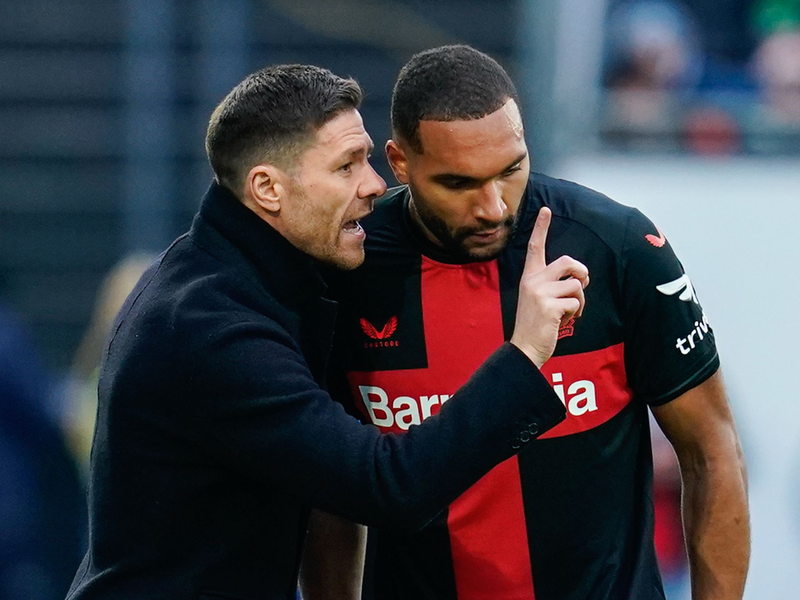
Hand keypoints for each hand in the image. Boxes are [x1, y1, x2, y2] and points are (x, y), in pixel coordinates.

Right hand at [510, 207, 588, 367]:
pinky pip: (575, 301)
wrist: (525, 347)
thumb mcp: (539, 298)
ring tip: (570, 311)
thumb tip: (578, 278)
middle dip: (581, 272)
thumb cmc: (536, 323)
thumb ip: (553, 284)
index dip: (541, 228)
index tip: (546, 210)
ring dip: (580, 299)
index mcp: (529, 277)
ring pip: (576, 284)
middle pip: (567, 262)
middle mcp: (532, 281)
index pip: (535, 248)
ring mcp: (540, 293)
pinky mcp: (549, 306)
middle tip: (582, 284)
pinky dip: (576, 312)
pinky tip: (565, 320)